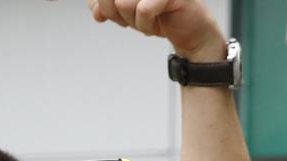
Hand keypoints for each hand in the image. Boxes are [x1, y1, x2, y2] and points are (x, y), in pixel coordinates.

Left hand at [88, 0, 225, 59]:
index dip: (101, 6)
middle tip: (133, 18)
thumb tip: (97, 10)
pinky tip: (155, 23)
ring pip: (124, 3)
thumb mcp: (124, 13)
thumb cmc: (159, 16)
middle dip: (116, 15)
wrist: (189, 32)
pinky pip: (144, 10)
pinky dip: (145, 24)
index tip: (111, 13)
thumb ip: (105, 8)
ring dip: (132, 21)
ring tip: (147, 20)